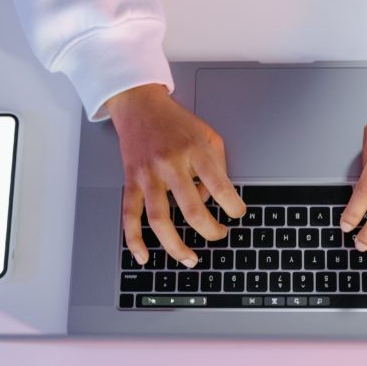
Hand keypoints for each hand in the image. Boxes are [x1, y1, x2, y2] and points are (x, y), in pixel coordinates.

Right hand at [105, 84, 245, 267]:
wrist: (139, 106)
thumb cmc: (177, 123)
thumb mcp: (208, 136)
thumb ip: (217, 168)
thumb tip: (211, 200)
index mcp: (195, 151)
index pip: (220, 187)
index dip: (233, 207)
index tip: (237, 214)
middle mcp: (171, 164)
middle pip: (192, 209)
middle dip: (210, 231)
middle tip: (219, 235)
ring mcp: (148, 175)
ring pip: (160, 219)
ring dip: (176, 246)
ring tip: (190, 259)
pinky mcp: (131, 181)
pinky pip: (130, 216)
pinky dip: (134, 239)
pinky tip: (144, 256)